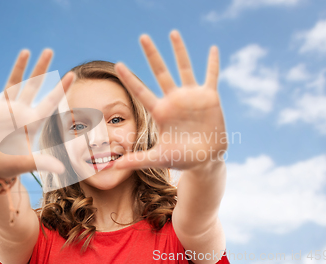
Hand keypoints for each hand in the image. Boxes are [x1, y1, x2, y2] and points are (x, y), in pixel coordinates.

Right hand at [0, 49, 74, 178]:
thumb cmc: (10, 167)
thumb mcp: (27, 163)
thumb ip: (42, 163)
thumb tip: (61, 171)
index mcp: (31, 121)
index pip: (49, 101)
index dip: (60, 88)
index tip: (71, 75)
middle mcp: (19, 111)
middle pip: (33, 85)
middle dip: (41, 68)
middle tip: (49, 50)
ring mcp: (3, 109)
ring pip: (12, 82)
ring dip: (19, 67)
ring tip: (27, 51)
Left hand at [114, 30, 226, 171]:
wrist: (205, 159)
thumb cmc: (181, 158)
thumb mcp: (159, 158)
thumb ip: (137, 160)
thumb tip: (112, 168)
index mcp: (160, 112)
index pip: (141, 92)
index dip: (130, 78)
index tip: (117, 65)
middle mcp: (174, 100)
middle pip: (160, 72)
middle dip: (152, 54)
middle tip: (142, 37)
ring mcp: (191, 96)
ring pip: (184, 68)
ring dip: (179, 51)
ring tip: (172, 33)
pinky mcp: (209, 97)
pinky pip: (211, 76)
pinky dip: (212, 63)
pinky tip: (213, 49)